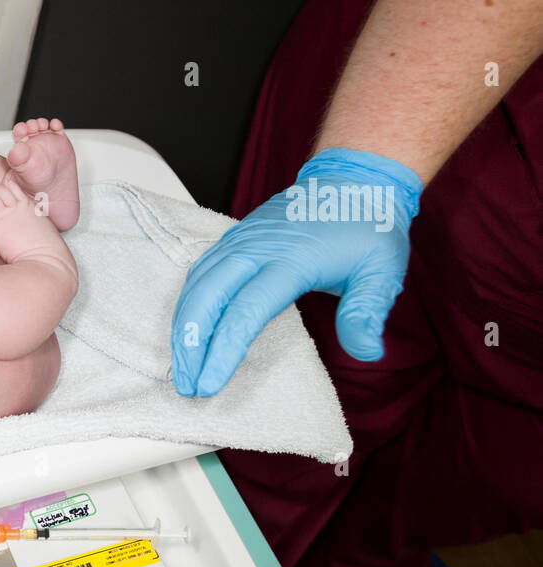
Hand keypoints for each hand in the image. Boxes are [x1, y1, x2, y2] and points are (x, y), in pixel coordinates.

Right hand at [171, 148, 422, 396]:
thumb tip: (368, 353)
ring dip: (182, 329)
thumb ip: (367, 312)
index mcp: (291, 258)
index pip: (245, 311)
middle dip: (189, 346)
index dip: (223, 351)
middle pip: (206, 299)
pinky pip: (199, 274)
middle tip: (188, 386)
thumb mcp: (383, 270)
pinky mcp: (232, 240)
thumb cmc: (368, 228)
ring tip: (182, 367)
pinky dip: (187, 306)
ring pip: (196, 287)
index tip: (210, 385)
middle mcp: (256, 248)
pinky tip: (187, 332)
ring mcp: (240, 240)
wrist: (354, 180)